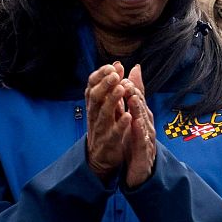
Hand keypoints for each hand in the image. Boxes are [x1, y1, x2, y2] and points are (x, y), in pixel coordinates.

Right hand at [85, 62, 131, 179]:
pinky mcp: (109, 143)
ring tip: (121, 89)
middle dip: (105, 85)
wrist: (102, 157)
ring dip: (112, 100)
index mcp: (95, 106)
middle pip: (96, 98)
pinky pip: (114, 133)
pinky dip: (120, 124)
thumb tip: (117, 65)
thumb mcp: (110, 106)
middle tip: (115, 74)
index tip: (111, 66)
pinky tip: (128, 116)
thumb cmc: (107, 127)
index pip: (93, 87)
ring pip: (104, 113)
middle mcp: (95, 116)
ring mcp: (101, 129)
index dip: (100, 76)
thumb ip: (114, 86)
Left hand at [121, 65, 155, 189]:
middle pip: (141, 107)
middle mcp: (146, 125)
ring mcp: (147, 138)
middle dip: (135, 94)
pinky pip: (142, 140)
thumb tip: (133, 76)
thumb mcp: (133, 120)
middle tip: (127, 81)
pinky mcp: (144, 152)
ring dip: (138, 109)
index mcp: (141, 118)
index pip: (136, 99)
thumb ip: (133, 99)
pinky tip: (135, 123)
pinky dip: (139, 131)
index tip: (122, 72)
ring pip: (143, 121)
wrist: (141, 172)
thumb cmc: (136, 144)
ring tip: (132, 98)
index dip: (130, 85)